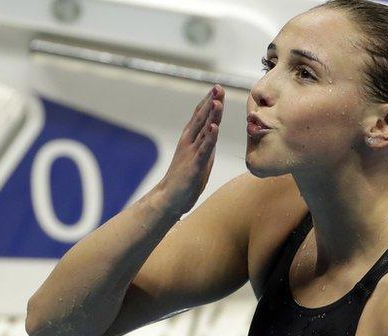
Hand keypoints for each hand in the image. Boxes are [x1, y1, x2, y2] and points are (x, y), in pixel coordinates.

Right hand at [159, 84, 223, 213]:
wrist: (169, 198)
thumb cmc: (184, 179)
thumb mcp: (199, 156)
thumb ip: (206, 142)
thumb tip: (214, 130)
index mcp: (190, 139)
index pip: (201, 116)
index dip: (209, 101)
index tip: (218, 88)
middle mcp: (189, 142)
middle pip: (202, 117)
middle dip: (211, 101)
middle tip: (218, 87)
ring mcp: (192, 152)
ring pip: (203, 129)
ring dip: (211, 115)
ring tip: (217, 101)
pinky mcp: (195, 164)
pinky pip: (204, 148)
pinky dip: (210, 137)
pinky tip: (214, 126)